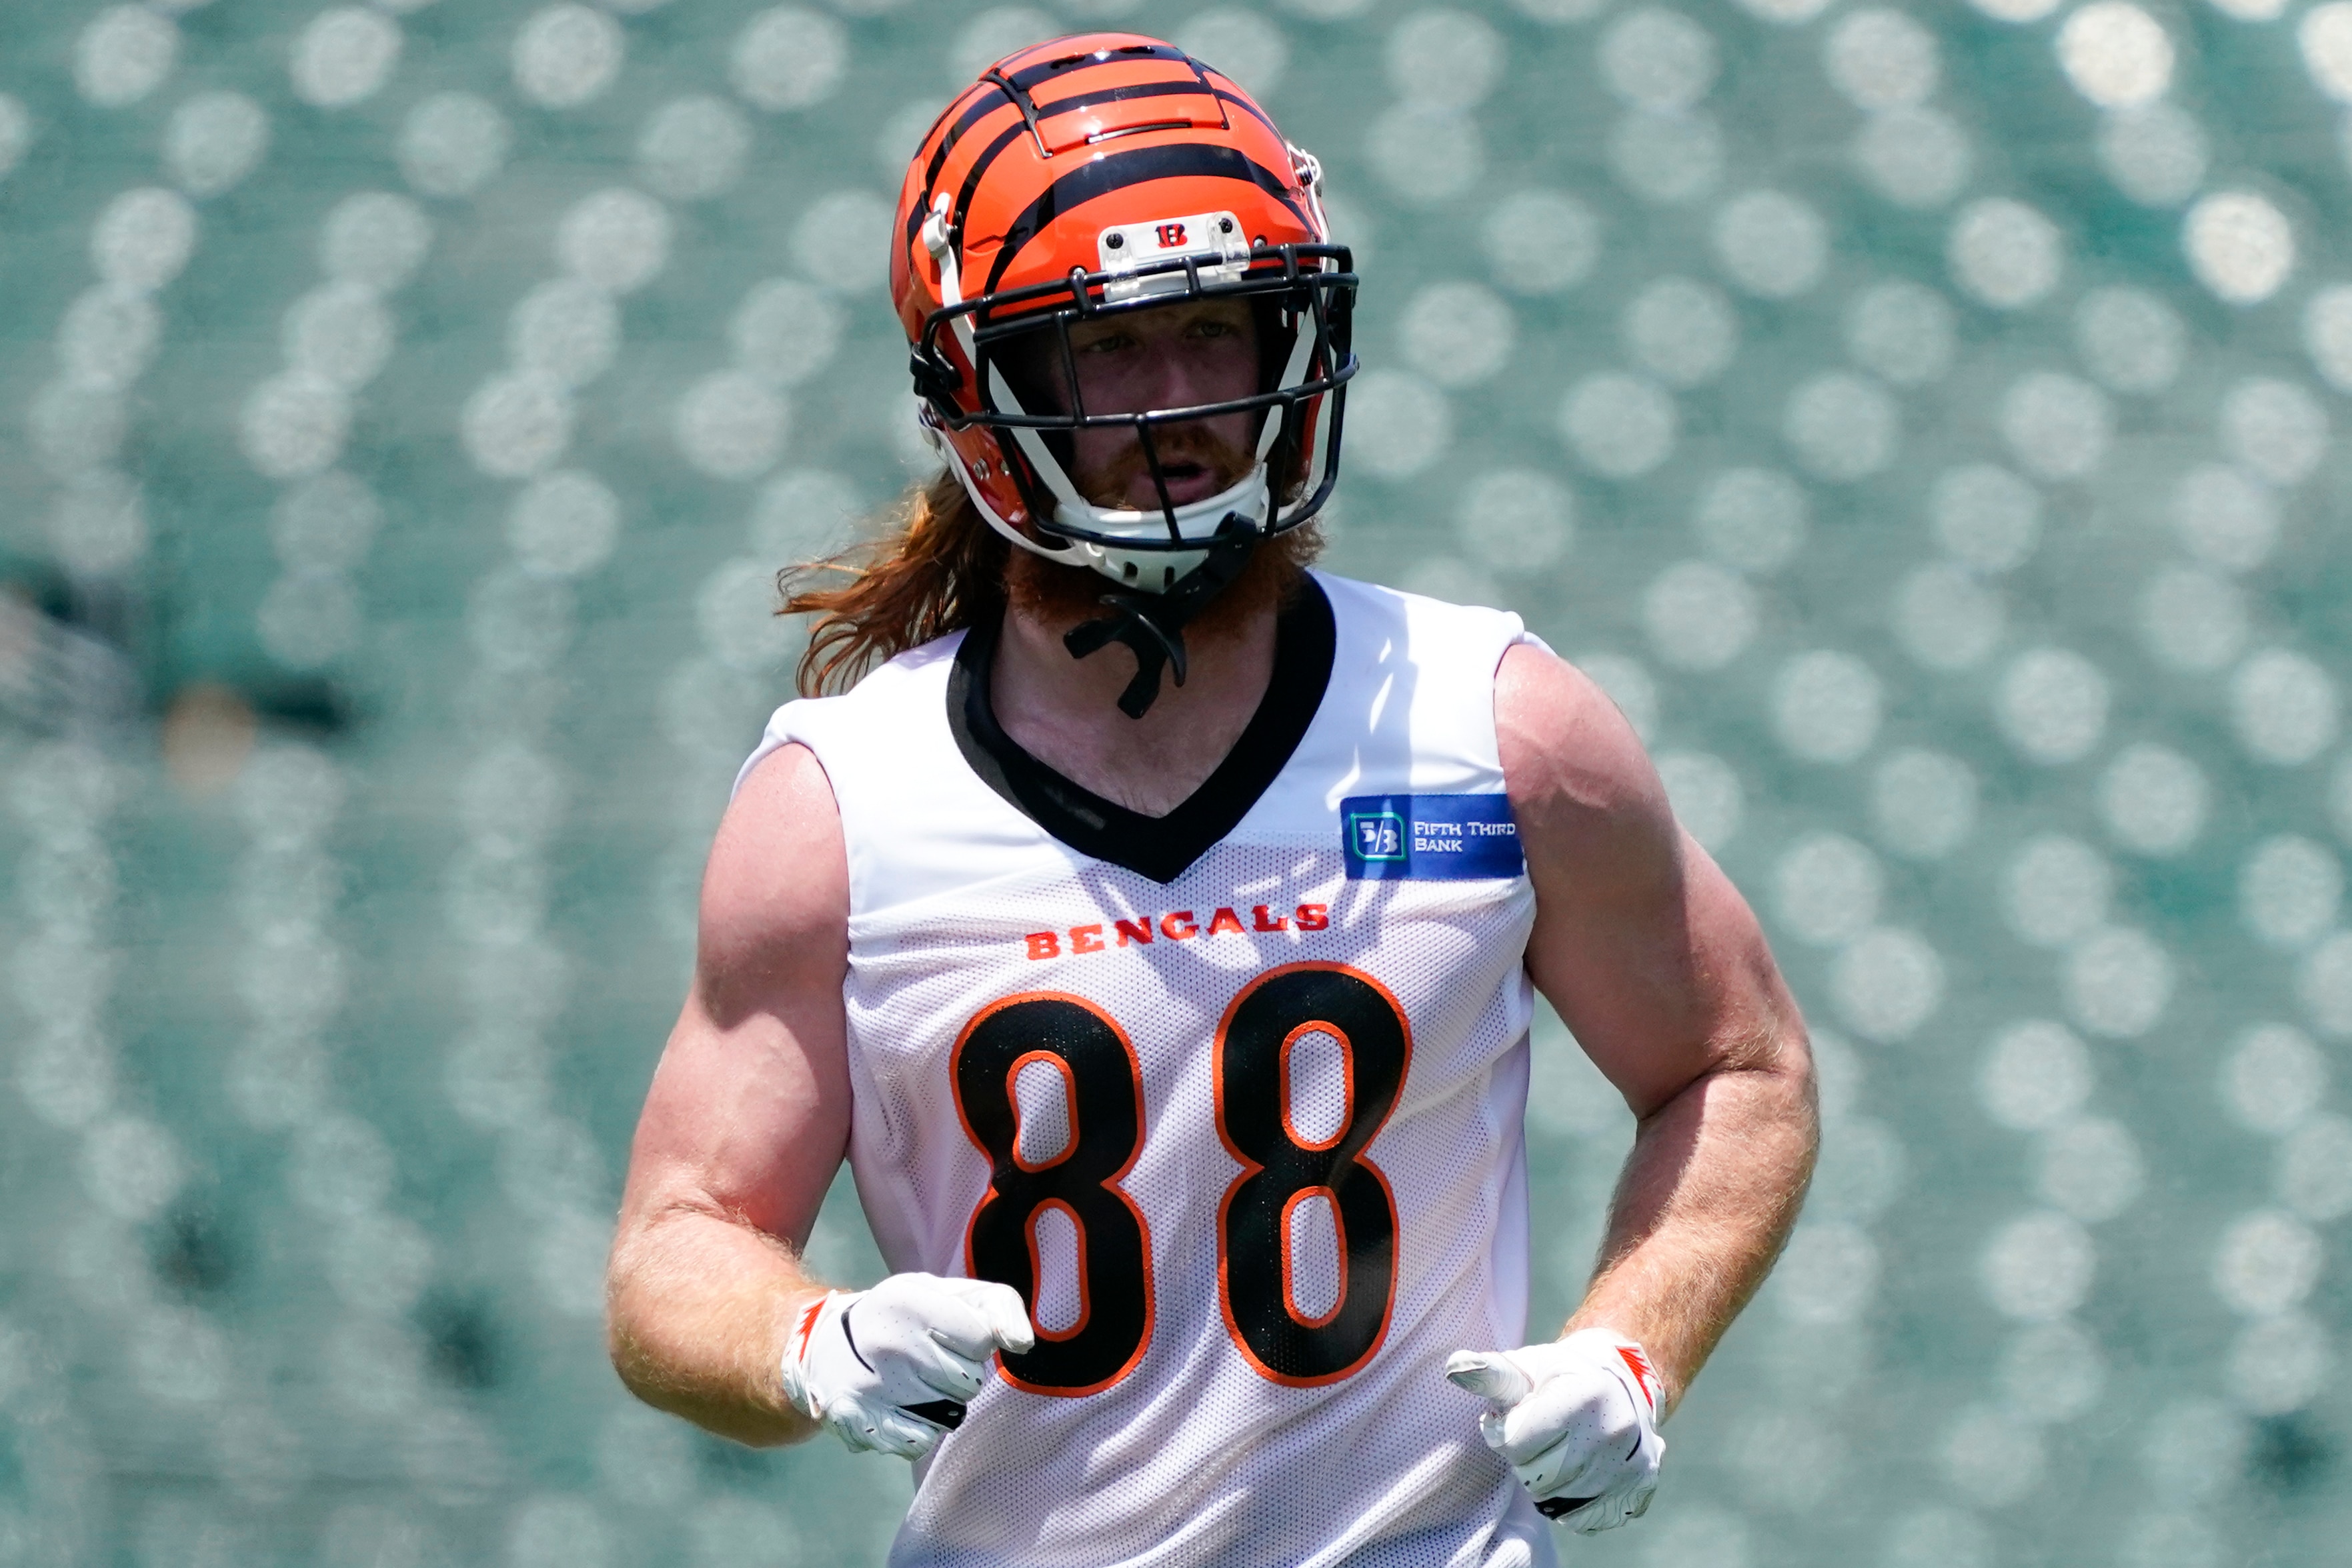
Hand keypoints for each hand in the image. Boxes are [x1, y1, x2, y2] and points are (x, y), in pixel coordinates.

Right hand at [780, 1273, 1034, 1457]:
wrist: (822, 1349)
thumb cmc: (900, 1317)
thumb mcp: (943, 1292)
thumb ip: (995, 1305)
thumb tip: (1023, 1343)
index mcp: (910, 1301)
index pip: (982, 1339)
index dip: (975, 1340)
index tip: (951, 1334)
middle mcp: (889, 1344)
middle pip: (969, 1382)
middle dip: (957, 1372)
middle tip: (927, 1359)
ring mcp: (873, 1389)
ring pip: (949, 1415)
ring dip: (940, 1402)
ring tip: (910, 1381)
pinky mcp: (861, 1426)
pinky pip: (921, 1442)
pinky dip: (917, 1428)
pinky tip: (897, 1406)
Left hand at [1444, 1328, 1666, 1532]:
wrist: (1623, 1383)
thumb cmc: (1560, 1375)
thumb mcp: (1527, 1366)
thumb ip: (1491, 1374)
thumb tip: (1454, 1367)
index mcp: (1584, 1396)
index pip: (1515, 1443)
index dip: (1505, 1431)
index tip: (1513, 1417)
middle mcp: (1613, 1433)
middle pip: (1535, 1475)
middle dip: (1525, 1458)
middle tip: (1538, 1435)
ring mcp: (1629, 1466)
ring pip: (1556, 1500)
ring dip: (1544, 1480)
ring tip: (1556, 1450)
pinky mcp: (1637, 1490)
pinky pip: (1581, 1517)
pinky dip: (1569, 1500)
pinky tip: (1575, 1470)